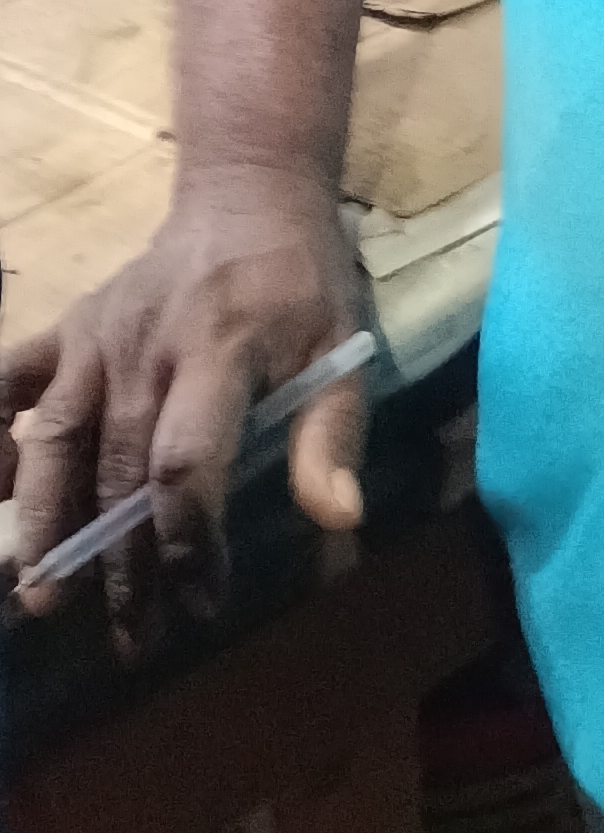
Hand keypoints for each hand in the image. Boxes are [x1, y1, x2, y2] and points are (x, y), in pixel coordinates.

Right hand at [0, 163, 366, 653]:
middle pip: (118, 470)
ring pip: (54, 439)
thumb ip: (331, 435)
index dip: (188, 540)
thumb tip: (339, 518)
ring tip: (39, 594)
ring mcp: (95, 336)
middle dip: (122, 564)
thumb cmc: (300, 283)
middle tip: (132, 639)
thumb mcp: (341, 347)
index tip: (204, 600)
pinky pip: (10, 381)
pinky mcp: (66, 328)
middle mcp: (146, 346)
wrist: (247, 194)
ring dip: (44, 521)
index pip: (184, 461)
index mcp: (220, 350)